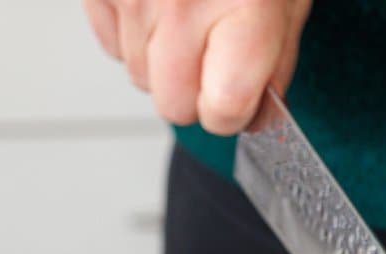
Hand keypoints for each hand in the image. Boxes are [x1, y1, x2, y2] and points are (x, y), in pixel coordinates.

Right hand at [83, 0, 312, 133]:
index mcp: (242, 10)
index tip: (241, 96)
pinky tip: (158, 6)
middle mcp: (182, 5)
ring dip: (163, 62)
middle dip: (196, 94)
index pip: (222, 110)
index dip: (235, 111)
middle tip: (214, 59)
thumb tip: (256, 111)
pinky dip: (133, 36)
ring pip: (138, 77)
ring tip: (188, 15)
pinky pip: (110, 44)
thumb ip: (275, 60)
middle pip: (174, 105)